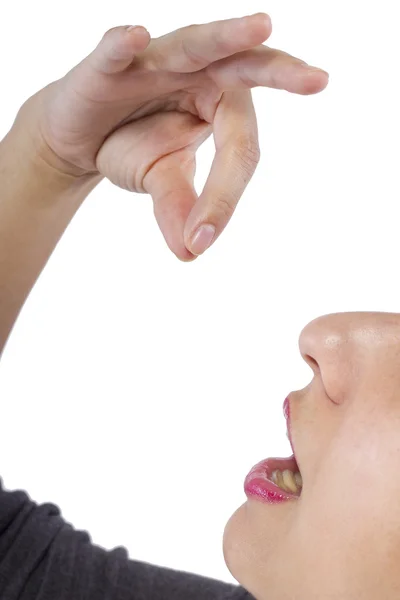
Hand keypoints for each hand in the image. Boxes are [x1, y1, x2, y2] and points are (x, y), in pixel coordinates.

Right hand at [28, 14, 328, 259]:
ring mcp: (157, 60)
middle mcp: (200, 72)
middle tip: (319, 82)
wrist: (82, 135)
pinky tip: (134, 35)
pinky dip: (122, 44)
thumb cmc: (133, 146)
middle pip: (247, 68)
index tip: (201, 240)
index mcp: (222, 103)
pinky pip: (117, 52)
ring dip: (227, 36)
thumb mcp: (162, 181)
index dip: (223, 197)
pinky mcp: (111, 63)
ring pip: (196, 44)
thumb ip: (180, 208)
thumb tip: (191, 254)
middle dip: (283, 73)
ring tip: (262, 25)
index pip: (240, 150)